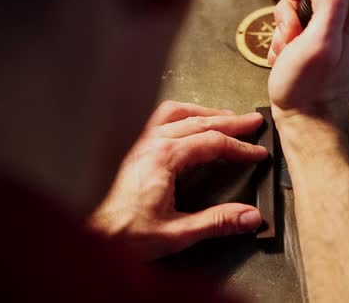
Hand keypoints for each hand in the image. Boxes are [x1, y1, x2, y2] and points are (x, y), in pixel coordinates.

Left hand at [89, 101, 267, 260]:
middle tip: (252, 122)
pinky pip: (159, 119)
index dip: (240, 147)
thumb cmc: (123, 233)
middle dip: (231, 121)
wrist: (91, 234)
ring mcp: (140, 142)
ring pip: (178, 113)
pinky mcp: (132, 148)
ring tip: (226, 117)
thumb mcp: (176, 233)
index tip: (257, 152)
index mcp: (164, 158)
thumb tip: (248, 216)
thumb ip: (216, 223)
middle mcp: (151, 143)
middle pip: (200, 121)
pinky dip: (181, 114)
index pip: (212, 142)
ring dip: (206, 113)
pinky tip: (188, 121)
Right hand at [268, 0, 348, 121]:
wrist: (306, 122)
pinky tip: (290, 55)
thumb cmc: (310, 91)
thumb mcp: (319, 42)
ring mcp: (342, 34)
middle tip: (292, 26)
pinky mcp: (326, 44)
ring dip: (288, 23)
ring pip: (306, 6)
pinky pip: (302, 25)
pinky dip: (289, 37)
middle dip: (297, 2)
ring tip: (290, 46)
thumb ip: (329, 0)